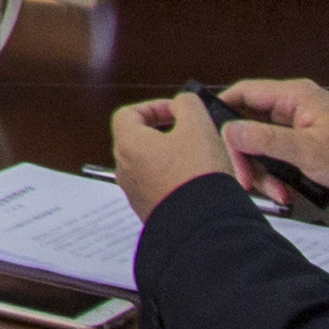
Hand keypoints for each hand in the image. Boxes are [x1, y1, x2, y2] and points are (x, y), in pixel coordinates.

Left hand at [109, 89, 238, 219]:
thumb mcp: (198, 125)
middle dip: (166, 133)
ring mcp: (136, 193)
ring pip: (151, 166)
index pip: (128, 114)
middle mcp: (125, 170)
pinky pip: (160, 188)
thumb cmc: (196, 177)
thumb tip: (182, 103)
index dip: (153, 107)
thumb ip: (188, 104)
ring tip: (200, 159)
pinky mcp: (151, 211)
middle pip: (140, 140)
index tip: (177, 111)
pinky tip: (198, 182)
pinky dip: (176, 180)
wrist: (204, 225)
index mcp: (128, 145)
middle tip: (191, 133)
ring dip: (173, 157)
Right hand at [210, 75, 328, 205]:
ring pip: (259, 143)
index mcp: (294, 97)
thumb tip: (230, 131)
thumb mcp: (308, 150)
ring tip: (274, 191)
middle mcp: (292, 107)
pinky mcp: (300, 144)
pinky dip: (273, 174)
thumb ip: (265, 139)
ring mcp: (295, 126)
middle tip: (245, 177)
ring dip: (261, 169)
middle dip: (245, 154)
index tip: (209, 133)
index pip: (244, 93)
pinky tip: (283, 190)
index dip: (222, 111)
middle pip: (248, 123)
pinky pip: (273, 155)